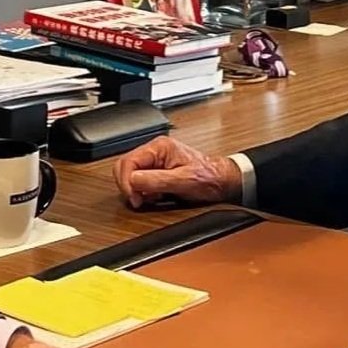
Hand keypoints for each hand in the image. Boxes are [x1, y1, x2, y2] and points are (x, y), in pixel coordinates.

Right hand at [113, 135, 241, 208]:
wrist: (222, 181)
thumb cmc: (209, 177)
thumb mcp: (184, 180)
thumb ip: (157, 180)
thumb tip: (133, 180)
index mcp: (159, 147)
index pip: (128, 161)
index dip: (126, 181)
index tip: (134, 197)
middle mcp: (155, 151)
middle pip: (125, 166)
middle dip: (128, 185)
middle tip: (139, 200)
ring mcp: (155, 160)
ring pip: (130, 174)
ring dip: (135, 189)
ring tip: (150, 197)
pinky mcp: (156, 171)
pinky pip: (139, 180)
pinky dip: (142, 191)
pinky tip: (155, 196)